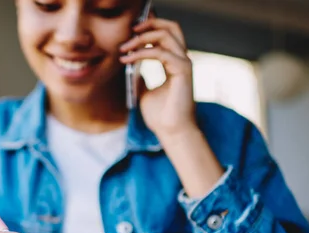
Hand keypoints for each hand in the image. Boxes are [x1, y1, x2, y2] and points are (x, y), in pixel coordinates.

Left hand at [120, 18, 197, 140]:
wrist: (171, 132)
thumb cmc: (161, 117)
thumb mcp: (144, 93)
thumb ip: (140, 78)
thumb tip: (130, 68)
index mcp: (174, 64)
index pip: (165, 36)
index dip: (147, 31)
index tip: (128, 37)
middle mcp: (181, 60)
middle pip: (171, 27)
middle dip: (149, 24)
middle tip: (129, 30)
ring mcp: (183, 64)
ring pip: (167, 34)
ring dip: (142, 37)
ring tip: (125, 47)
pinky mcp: (182, 71)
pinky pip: (161, 53)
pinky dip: (142, 53)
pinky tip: (128, 59)